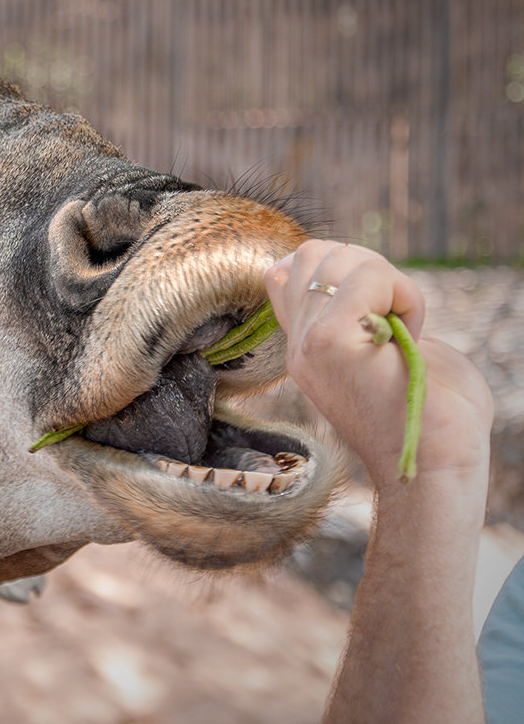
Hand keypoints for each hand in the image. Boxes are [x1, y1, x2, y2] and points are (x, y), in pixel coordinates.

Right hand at [265, 240, 492, 492]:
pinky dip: (403, 292)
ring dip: (387, 279)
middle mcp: (298, 346)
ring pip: (338, 257)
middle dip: (366, 266)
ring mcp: (309, 345)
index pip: (287, 271)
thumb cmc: (434, 415)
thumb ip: (366, 312)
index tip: (377, 305)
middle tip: (396, 314)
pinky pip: (369, 276)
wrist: (436, 469)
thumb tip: (366, 274)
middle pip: (312, 253)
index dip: (338, 267)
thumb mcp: (386, 349)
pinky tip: (411, 332)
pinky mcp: (333, 345)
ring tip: (404, 325)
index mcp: (305, 348)